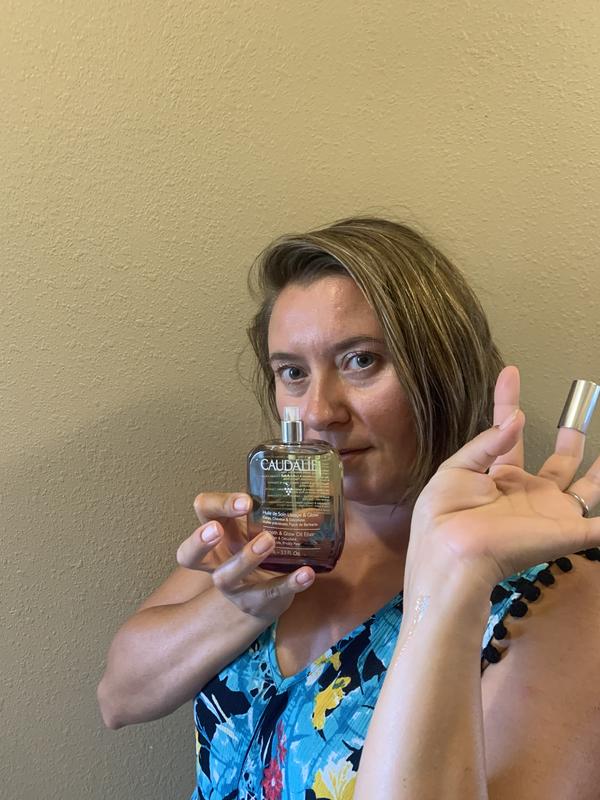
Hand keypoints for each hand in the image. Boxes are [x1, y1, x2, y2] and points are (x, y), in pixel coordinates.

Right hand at [176, 492, 314, 619]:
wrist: (264, 597)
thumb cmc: (259, 550)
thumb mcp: (267, 529)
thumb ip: (285, 519)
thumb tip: (315, 511)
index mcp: (219, 532)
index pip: (204, 510)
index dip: (217, 505)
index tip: (246, 501)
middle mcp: (217, 561)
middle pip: (189, 553)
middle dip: (200, 540)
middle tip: (217, 529)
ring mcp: (234, 585)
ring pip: (225, 577)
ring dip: (245, 558)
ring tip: (267, 541)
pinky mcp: (258, 601)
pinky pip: (271, 592)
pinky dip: (290, 583)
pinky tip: (307, 573)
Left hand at [407, 366, 599, 592]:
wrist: (453, 553)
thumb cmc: (445, 515)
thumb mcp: (456, 470)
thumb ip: (487, 443)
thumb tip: (515, 418)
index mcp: (498, 477)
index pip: (507, 432)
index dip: (508, 401)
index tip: (510, 372)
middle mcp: (528, 492)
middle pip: (559, 461)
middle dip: (571, 435)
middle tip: (584, 402)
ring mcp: (550, 511)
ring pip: (588, 488)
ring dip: (599, 470)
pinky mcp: (568, 531)